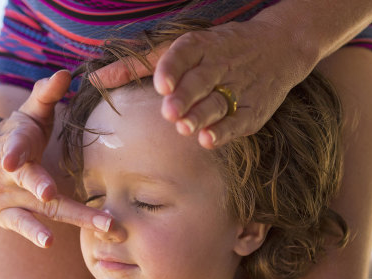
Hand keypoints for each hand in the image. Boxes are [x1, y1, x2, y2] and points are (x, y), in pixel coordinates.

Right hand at [0, 70, 112, 247]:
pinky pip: (22, 225)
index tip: (11, 162)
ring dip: (73, 219)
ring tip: (101, 226)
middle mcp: (9, 175)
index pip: (14, 147)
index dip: (13, 152)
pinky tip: (49, 242)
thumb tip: (65, 73)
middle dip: (55, 195)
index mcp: (15, 145)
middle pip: (35, 185)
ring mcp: (7, 198)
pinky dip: (34, 233)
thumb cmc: (14, 134)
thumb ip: (45, 94)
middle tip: (79, 205)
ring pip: (41, 210)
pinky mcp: (6, 216)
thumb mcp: (27, 112)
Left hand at [92, 19, 315, 148]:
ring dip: (201, 116)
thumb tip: (94, 80)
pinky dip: (224, 131)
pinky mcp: (253, 110)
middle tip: (169, 112)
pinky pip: (238, 121)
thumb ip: (135, 66)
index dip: (173, 68)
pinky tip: (207, 140)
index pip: (185, 53)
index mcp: (200, 46)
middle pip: (201, 81)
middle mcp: (220, 65)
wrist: (277, 49)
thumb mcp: (177, 50)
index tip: (161, 84)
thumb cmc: (216, 50)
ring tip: (184, 128)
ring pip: (218, 103)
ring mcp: (239, 87)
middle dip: (186, 97)